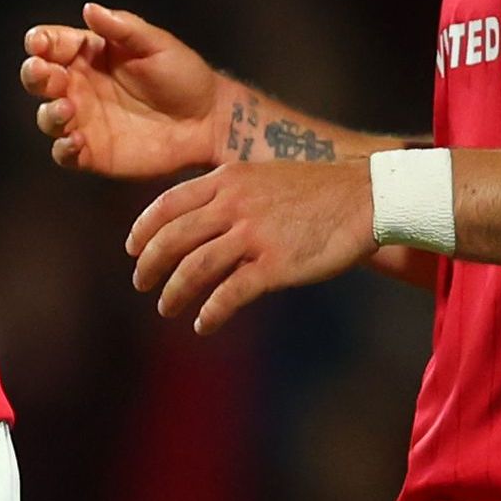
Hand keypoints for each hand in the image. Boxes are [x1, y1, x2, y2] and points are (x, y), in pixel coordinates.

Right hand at [22, 4, 229, 180]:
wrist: (209, 121)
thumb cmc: (184, 76)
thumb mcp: (157, 44)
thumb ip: (123, 27)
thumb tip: (89, 8)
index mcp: (91, 54)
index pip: (53, 44)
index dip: (40, 42)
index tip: (39, 44)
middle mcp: (80, 86)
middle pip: (39, 79)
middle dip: (34, 74)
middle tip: (42, 72)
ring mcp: (84, 120)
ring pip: (47, 117)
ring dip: (50, 112)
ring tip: (67, 107)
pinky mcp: (92, 152)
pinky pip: (64, 153)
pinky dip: (63, 148)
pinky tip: (76, 141)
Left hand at [131, 159, 377, 329]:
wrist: (368, 197)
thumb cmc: (319, 190)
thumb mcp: (264, 176)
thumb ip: (231, 194)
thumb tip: (201, 219)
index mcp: (228, 180)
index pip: (167, 204)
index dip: (143, 230)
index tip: (132, 249)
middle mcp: (234, 204)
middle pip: (172, 239)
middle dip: (149, 265)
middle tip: (141, 284)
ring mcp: (253, 235)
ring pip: (194, 268)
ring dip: (173, 293)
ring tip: (166, 307)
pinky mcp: (275, 265)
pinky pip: (229, 294)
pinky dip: (210, 313)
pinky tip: (203, 324)